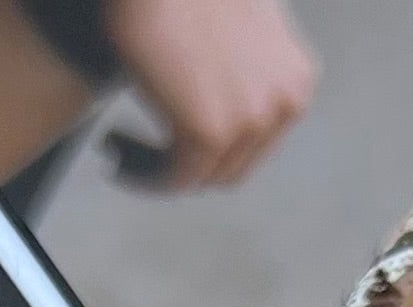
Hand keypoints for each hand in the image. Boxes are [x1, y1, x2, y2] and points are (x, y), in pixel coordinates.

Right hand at [102, 0, 317, 188]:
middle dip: (188, 163)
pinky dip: (141, 172)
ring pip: (202, 176)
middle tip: (144, 150)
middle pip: (233, 165)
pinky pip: (172, 178)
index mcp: (296, 78)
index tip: (170, 138)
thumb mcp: (237, 22)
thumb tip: (216, 98)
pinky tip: (115, 151)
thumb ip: (240, 66)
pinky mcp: (211, 132)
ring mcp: (252, 121)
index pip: (255, 141)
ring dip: (161, 169)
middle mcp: (285, 104)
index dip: (212, 148)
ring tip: (124, 147)